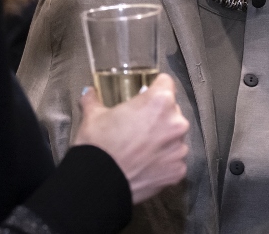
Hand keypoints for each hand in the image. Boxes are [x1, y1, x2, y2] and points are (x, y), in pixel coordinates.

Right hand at [72, 73, 189, 203]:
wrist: (98, 184)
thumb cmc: (98, 144)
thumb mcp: (93, 116)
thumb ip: (94, 100)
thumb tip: (88, 92)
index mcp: (160, 102)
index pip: (165, 83)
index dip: (154, 89)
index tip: (145, 96)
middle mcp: (177, 122)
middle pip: (172, 111)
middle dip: (158, 116)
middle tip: (139, 126)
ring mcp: (180, 148)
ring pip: (174, 137)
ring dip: (163, 140)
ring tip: (142, 149)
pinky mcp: (179, 171)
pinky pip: (174, 161)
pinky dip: (163, 162)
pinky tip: (146, 166)